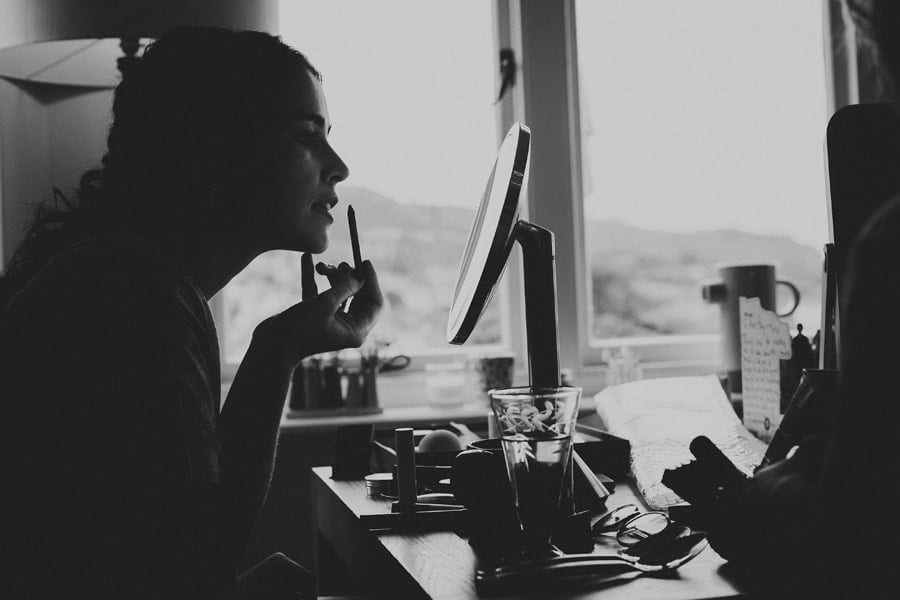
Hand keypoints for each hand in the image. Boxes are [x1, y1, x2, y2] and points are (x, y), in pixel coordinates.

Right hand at [252, 253, 382, 366]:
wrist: (270, 346)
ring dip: (331, 276)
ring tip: (322, 265)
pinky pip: (319, 293)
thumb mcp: (324, 305)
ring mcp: (331, 320)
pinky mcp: (314, 315)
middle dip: (350, 277)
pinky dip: (314, 277)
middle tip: (342, 265)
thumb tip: (359, 276)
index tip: (364, 262)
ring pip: (339, 292)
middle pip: (359, 296)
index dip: (372, 282)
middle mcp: (347, 327)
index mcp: (356, 331)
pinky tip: (307, 258)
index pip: (376, 304)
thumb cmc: (298, 330)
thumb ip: (344, 288)